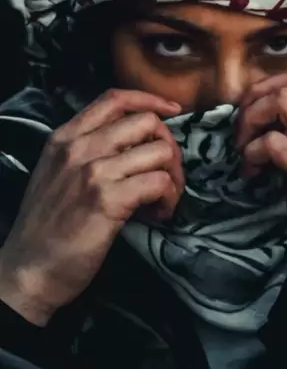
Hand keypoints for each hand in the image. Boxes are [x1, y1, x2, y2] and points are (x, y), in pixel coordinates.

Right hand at [0, 89, 183, 324]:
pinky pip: (159, 183)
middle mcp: (79, 148)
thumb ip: (85, 152)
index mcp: (65, 137)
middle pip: (147, 123)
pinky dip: (169, 198)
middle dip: (169, 147)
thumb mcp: (54, 173)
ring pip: (160, 151)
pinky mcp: (109, 200)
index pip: (115, 98)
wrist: (29, 269)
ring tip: (162, 201)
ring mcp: (94, 172)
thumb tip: (132, 145)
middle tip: (167, 175)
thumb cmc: (45, 227)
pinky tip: (158, 215)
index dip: (150, 100)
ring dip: (174, 177)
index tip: (172, 111)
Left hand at [237, 70, 286, 262]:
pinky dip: (252, 153)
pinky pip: (274, 144)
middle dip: (256, 100)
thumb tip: (265, 112)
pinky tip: (251, 173)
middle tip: (242, 129)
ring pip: (283, 103)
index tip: (251, 112)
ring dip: (252, 121)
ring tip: (245, 149)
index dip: (269, 87)